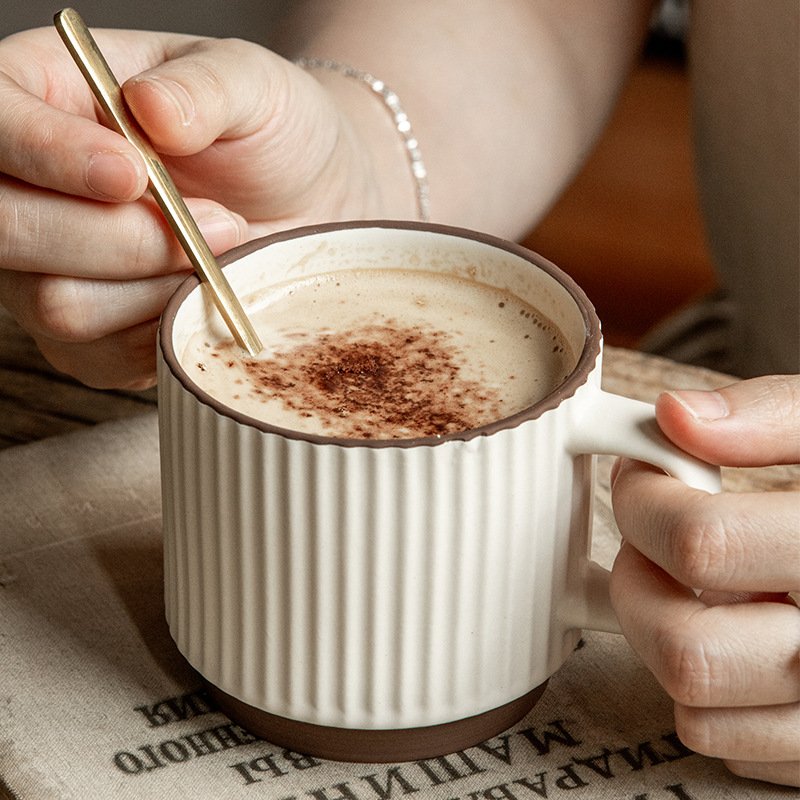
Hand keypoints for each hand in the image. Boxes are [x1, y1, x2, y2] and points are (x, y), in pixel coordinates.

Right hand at [0, 26, 406, 388]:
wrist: (303, 207)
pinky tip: (205, 290)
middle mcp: (24, 190)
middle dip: (124, 238)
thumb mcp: (253, 85)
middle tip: (218, 220)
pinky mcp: (85, 341)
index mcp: (40, 97)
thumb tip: (151, 107)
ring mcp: (45, 272)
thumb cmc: (266, 134)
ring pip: (61, 304)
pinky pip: (108, 354)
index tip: (135, 174)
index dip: (47, 154)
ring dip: (161, 285)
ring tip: (223, 250)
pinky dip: (171, 327)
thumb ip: (206, 86)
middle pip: (12, 230)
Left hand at [609, 375, 799, 786]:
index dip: (645, 500)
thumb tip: (675, 415)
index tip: (641, 476)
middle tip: (646, 537)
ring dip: (658, 631)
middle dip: (637, 576)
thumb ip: (772, 414)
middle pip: (685, 643)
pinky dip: (701, 688)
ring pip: (693, 699)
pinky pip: (720, 739)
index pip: (704, 543)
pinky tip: (730, 634)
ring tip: (683, 581)